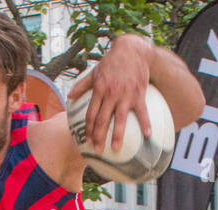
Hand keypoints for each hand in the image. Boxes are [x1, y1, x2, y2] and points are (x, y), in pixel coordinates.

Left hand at [68, 35, 152, 151]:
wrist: (132, 51)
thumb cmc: (112, 62)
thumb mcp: (95, 72)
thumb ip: (82, 85)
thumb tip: (69, 95)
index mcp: (99, 90)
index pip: (91, 113)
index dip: (88, 128)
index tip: (87, 140)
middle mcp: (111, 94)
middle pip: (102, 119)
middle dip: (98, 136)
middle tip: (97, 149)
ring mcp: (125, 95)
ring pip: (119, 119)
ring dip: (117, 135)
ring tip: (115, 148)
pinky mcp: (139, 94)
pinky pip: (142, 112)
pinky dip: (146, 124)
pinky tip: (148, 136)